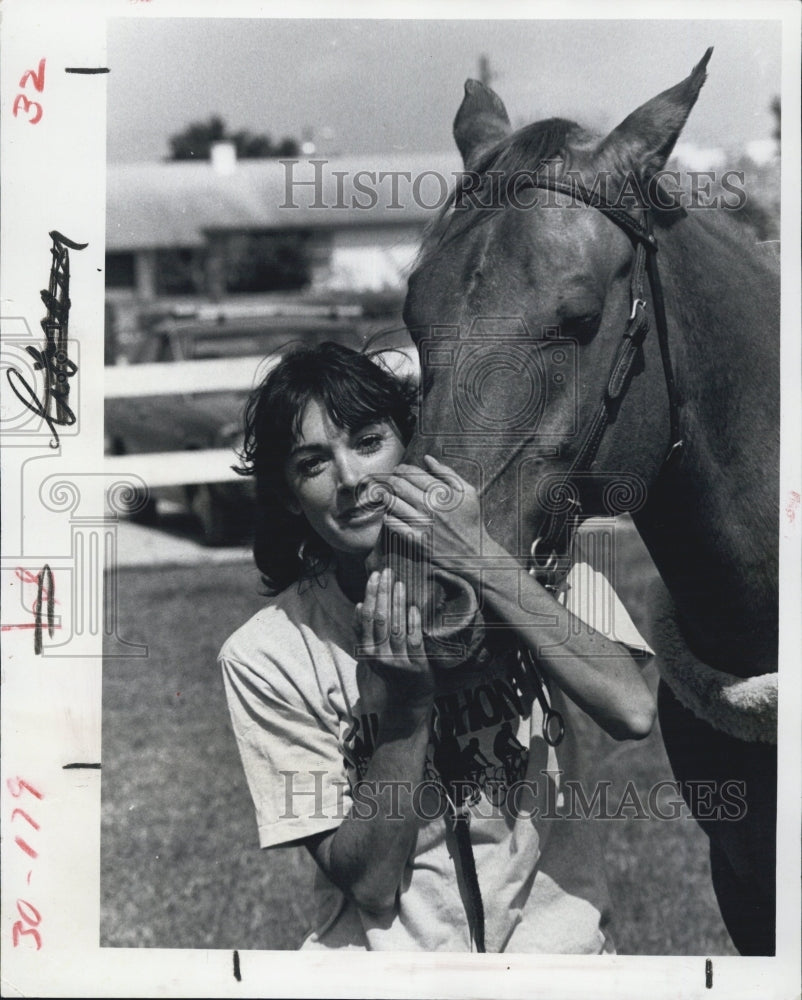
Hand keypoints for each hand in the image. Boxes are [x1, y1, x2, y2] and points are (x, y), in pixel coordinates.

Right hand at [354, 568, 433, 711]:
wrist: (408, 699)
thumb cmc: (390, 671)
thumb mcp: (371, 652)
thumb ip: (363, 631)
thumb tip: (359, 605)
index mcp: (366, 650)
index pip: (366, 617)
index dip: (370, 595)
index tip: (375, 576)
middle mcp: (379, 656)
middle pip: (380, 618)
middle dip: (382, 592)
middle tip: (387, 572)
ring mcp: (398, 661)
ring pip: (396, 626)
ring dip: (397, 602)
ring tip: (399, 583)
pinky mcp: (416, 665)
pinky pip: (414, 639)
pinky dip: (413, 621)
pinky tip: (413, 607)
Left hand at [378, 456, 498, 577]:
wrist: (473, 552)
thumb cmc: (470, 520)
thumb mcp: (467, 492)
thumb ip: (448, 473)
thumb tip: (427, 458)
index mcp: (441, 492)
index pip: (412, 473)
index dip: (402, 468)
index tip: (399, 469)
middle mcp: (429, 506)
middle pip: (399, 485)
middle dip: (391, 478)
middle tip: (389, 479)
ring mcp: (421, 523)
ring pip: (393, 503)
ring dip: (385, 495)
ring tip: (385, 493)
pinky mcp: (415, 539)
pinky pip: (393, 524)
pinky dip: (387, 515)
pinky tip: (389, 513)